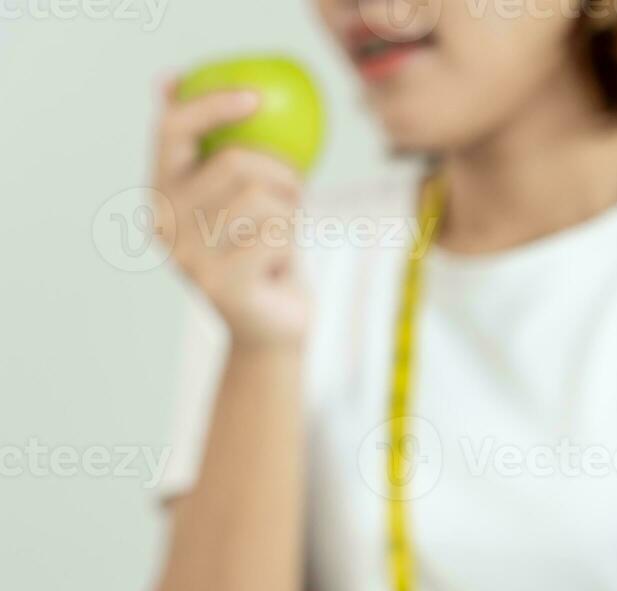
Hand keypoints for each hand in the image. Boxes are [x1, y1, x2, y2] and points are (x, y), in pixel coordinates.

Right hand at [151, 81, 308, 344]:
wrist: (274, 327)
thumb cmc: (262, 251)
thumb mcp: (240, 195)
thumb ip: (216, 147)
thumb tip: (167, 77)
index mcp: (160, 192)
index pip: (172, 130)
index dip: (211, 104)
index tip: (255, 97)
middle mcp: (164, 222)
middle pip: (236, 162)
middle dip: (283, 173)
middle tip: (294, 197)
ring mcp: (188, 256)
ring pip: (262, 198)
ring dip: (292, 212)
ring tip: (285, 234)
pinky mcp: (220, 283)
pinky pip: (277, 234)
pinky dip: (293, 242)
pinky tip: (280, 264)